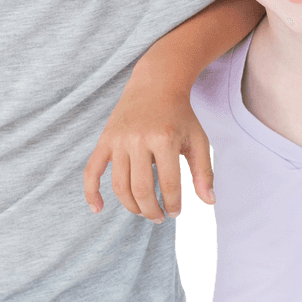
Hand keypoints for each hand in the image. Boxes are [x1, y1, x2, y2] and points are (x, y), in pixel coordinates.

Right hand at [84, 83, 213, 221]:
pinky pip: (91, 171)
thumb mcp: (198, 139)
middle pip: (142, 189)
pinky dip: (91, 192)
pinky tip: (98, 208)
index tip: (175, 212)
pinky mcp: (104, 140)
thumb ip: (204, 171)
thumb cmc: (180, 115)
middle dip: (151, 210)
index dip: (172, 204)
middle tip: (158, 217)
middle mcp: (139, 139)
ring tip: (143, 211)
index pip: (169, 184)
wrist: (156, 84)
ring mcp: (118, 140)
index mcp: (165, 139)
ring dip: (131, 206)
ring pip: (119, 185)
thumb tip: (209, 202)